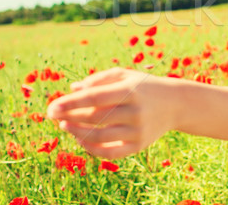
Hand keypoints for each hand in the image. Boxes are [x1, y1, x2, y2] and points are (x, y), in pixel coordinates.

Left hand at [46, 68, 177, 158]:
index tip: (52, 106)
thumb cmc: (143, 86)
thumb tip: (72, 90)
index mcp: (131, 90)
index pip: (95, 98)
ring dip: (77, 132)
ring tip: (64, 125)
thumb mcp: (124, 75)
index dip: (71, 103)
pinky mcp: (139, 146)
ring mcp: (138, 131)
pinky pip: (110, 152)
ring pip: (100, 137)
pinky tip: (80, 139)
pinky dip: (91, 148)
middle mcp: (136, 111)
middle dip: (70, 117)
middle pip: (95, 118)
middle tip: (52, 114)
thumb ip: (98, 80)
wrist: (175, 103)